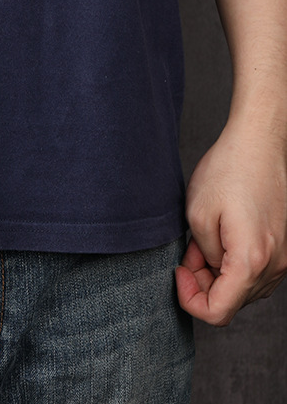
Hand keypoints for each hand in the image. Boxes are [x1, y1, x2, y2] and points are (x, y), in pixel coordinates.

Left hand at [176, 116, 286, 325]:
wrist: (260, 144)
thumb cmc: (229, 170)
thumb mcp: (197, 214)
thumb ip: (201, 255)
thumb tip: (208, 269)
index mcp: (250, 261)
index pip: (219, 312)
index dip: (191, 300)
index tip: (178, 273)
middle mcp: (274, 266)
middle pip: (233, 301)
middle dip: (203, 283)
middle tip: (187, 252)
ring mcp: (283, 258)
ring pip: (245, 288)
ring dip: (218, 274)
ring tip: (201, 241)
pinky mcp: (283, 247)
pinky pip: (256, 272)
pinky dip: (234, 264)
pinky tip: (220, 237)